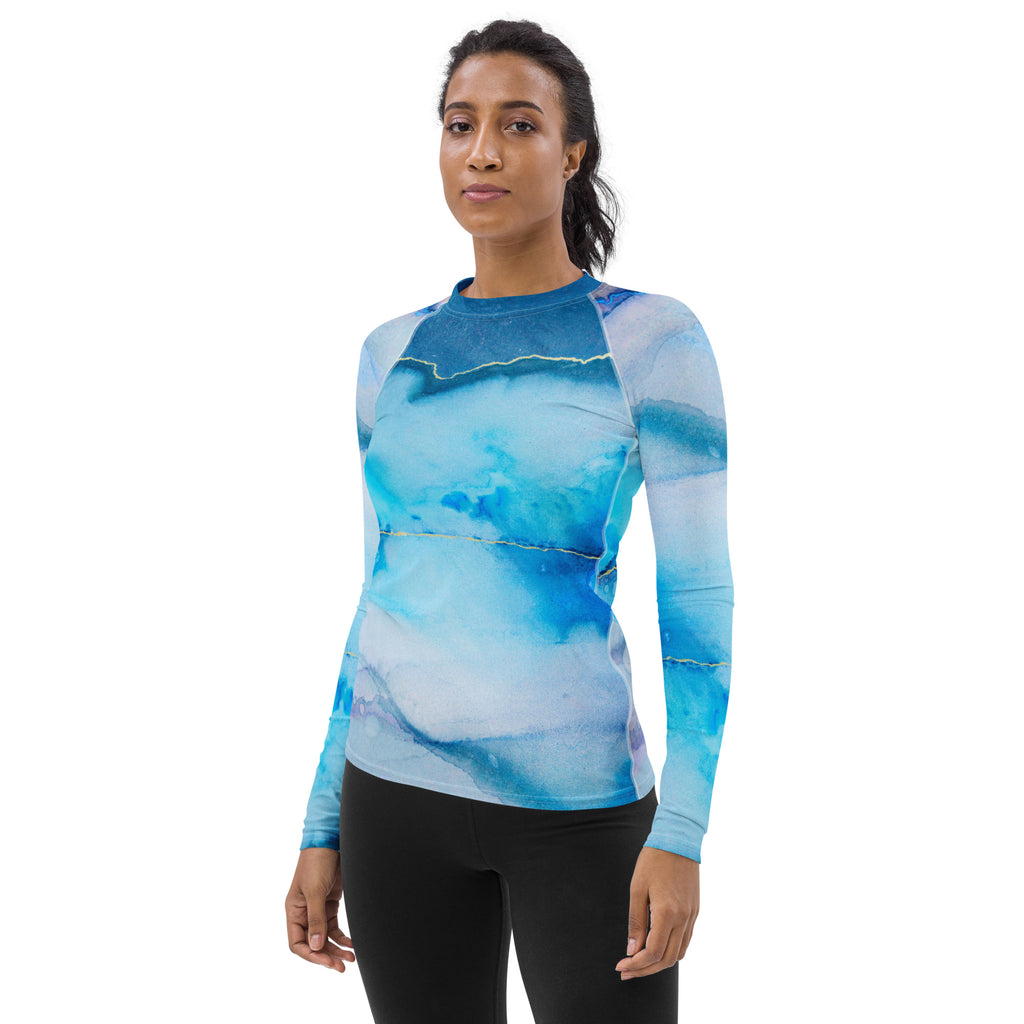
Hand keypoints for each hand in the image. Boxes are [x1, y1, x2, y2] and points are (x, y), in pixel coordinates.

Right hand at [285, 847, 355, 973]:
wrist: (330, 841)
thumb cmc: (317, 862)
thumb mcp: (315, 891)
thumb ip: (316, 919)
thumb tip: (315, 946)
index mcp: (293, 911)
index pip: (297, 943)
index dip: (311, 955)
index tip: (327, 961)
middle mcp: (303, 913)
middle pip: (313, 943)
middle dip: (327, 955)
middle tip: (342, 966)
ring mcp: (317, 909)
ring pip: (325, 937)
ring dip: (336, 948)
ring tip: (351, 958)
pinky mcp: (330, 903)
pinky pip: (334, 927)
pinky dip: (342, 937)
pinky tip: (351, 943)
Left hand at [614, 846, 698, 979]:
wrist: (678, 840)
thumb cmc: (653, 861)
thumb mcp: (637, 888)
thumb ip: (636, 922)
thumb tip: (632, 951)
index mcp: (667, 913)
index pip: (652, 952)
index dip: (636, 964)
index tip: (620, 965)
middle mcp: (683, 918)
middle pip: (666, 959)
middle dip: (645, 970)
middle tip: (626, 971)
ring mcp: (692, 916)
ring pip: (678, 954)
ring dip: (658, 963)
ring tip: (639, 964)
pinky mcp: (695, 911)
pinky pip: (686, 941)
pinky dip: (671, 951)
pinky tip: (657, 949)